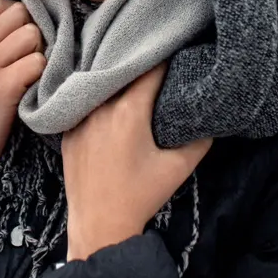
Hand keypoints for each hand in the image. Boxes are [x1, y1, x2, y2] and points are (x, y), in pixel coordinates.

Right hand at [0, 0, 45, 222]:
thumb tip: (27, 29)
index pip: (0, 4)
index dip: (20, 17)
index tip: (26, 43)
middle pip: (22, 13)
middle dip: (36, 33)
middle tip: (34, 63)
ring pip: (33, 34)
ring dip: (42, 55)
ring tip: (35, 80)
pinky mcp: (1, 88)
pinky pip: (38, 63)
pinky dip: (44, 78)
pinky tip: (36, 94)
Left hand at [62, 63, 211, 260]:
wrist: (100, 225)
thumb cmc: (141, 195)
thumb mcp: (178, 168)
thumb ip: (199, 138)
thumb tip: (210, 115)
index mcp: (128, 112)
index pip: (149, 71)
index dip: (163, 59)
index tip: (174, 52)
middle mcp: (100, 108)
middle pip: (120, 74)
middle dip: (137, 65)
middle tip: (154, 58)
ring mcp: (78, 119)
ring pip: (99, 88)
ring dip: (114, 81)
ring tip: (130, 76)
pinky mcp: (66, 132)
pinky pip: (82, 106)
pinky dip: (96, 100)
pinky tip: (106, 101)